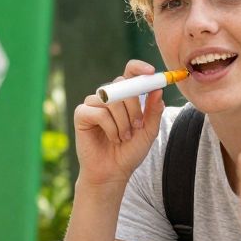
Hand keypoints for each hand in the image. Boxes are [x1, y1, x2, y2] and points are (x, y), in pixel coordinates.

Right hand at [71, 60, 165, 192]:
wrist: (113, 172)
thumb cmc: (130, 152)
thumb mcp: (149, 131)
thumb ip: (154, 111)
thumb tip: (158, 90)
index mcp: (125, 96)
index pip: (129, 72)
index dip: (139, 68)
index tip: (151, 72)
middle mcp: (108, 96)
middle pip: (121, 84)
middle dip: (134, 106)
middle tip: (137, 126)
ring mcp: (93, 104)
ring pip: (111, 100)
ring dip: (122, 121)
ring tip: (123, 137)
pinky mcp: (81, 114)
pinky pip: (99, 112)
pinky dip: (110, 127)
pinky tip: (112, 138)